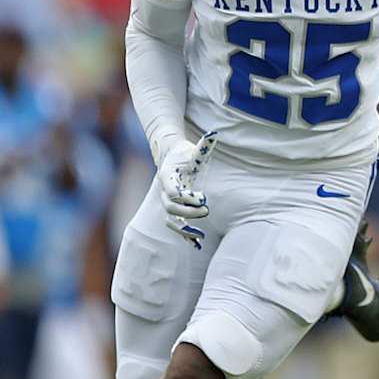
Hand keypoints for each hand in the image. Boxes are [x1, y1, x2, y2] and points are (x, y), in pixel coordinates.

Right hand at [155, 131, 217, 248]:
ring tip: (201, 237)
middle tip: (206, 210)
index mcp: (167, 176)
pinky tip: (197, 244)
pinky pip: (176, 225)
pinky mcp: (174, 208)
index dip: (185, 197)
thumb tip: (213, 134)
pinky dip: (184, 235)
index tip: (202, 198)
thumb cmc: (185, 154)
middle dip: (188, 211)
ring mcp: (167, 201)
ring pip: (171, 219)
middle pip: (171, 207)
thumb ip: (203, 146)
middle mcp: (165, 191)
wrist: (172, 157)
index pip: (172, 191)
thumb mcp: (194, 150)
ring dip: (184, 229)